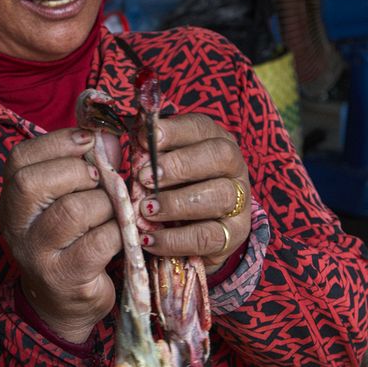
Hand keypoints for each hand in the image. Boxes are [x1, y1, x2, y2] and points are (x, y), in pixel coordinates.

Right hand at [0, 128, 122, 342]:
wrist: (61, 305)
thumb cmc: (69, 241)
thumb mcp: (64, 200)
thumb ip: (82, 166)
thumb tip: (109, 138)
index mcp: (12, 201)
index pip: (20, 160)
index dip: (57, 142)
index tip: (88, 141)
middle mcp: (16, 228)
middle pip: (34, 183)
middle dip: (78, 172)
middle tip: (100, 181)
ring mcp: (38, 255)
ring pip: (73, 210)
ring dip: (105, 204)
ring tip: (111, 212)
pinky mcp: (66, 278)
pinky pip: (98, 241)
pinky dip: (118, 232)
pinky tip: (119, 236)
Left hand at [136, 113, 250, 269]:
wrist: (191, 231)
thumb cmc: (169, 187)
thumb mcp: (157, 165)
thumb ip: (146, 153)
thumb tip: (127, 139)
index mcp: (214, 139)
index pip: (200, 127)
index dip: (173, 131)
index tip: (145, 138)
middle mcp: (234, 166)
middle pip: (219, 156)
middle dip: (179, 165)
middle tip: (144, 177)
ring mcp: (239, 200)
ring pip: (219, 196)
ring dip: (177, 203)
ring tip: (147, 210)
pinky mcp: (234, 234)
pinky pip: (209, 236)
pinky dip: (176, 239)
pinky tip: (150, 239)